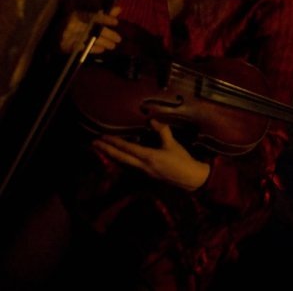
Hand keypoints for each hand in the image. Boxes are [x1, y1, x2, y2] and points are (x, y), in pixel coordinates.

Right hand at [60, 6, 121, 53]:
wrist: (56, 34)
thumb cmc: (76, 23)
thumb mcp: (88, 17)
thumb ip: (104, 14)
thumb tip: (119, 9)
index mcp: (78, 14)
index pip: (93, 16)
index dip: (104, 19)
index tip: (116, 22)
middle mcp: (73, 23)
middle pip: (93, 28)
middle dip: (107, 34)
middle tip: (118, 39)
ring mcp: (68, 35)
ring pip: (88, 38)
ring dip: (103, 42)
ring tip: (112, 46)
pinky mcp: (65, 45)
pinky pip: (81, 48)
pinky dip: (92, 49)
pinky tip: (101, 50)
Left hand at [92, 120, 209, 191]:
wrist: (191, 179)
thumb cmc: (182, 160)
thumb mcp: (172, 144)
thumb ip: (162, 131)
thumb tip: (152, 120)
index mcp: (149, 157)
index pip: (127, 148)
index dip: (114, 142)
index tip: (103, 137)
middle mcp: (143, 166)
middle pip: (120, 158)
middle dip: (106, 150)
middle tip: (93, 143)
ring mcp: (143, 173)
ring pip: (123, 164)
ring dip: (111, 156)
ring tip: (101, 149)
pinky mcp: (146, 175)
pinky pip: (129, 167)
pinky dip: (120, 161)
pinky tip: (117, 158)